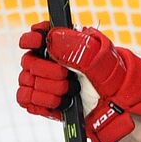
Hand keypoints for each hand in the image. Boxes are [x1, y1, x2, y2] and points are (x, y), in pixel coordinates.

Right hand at [16, 23, 140, 141]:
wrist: (115, 106)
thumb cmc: (110, 78)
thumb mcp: (98, 58)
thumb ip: (75, 46)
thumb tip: (49, 39)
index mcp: (62, 44)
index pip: (35, 35)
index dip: (31, 38)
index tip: (38, 42)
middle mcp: (49, 61)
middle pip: (28, 62)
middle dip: (48, 72)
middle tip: (67, 77)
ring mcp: (43, 81)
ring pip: (26, 82)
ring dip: (49, 89)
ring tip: (69, 92)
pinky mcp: (41, 101)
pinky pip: (25, 100)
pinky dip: (43, 102)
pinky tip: (60, 102)